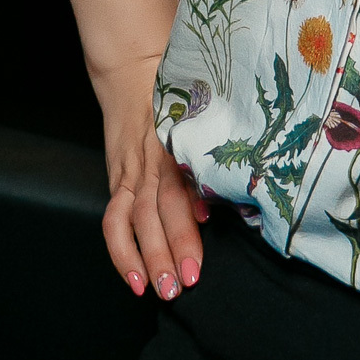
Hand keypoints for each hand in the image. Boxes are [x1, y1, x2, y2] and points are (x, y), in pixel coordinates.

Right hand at [96, 63, 207, 300]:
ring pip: (134, 220)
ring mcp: (131, 172)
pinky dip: (121, 251)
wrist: (133, 69)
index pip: (182, 175)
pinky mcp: (118, 180)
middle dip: (172, 246)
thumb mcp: (204, 108)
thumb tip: (245, 185)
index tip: (208, 220)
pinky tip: (134, 278)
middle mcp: (152, 159)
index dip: (191, 199)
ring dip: (146, 257)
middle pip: (159, 207)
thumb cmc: (181, 90)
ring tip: (160, 290)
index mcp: (178, 140)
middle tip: (187, 281)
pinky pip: (114, 220)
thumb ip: (218, 142)